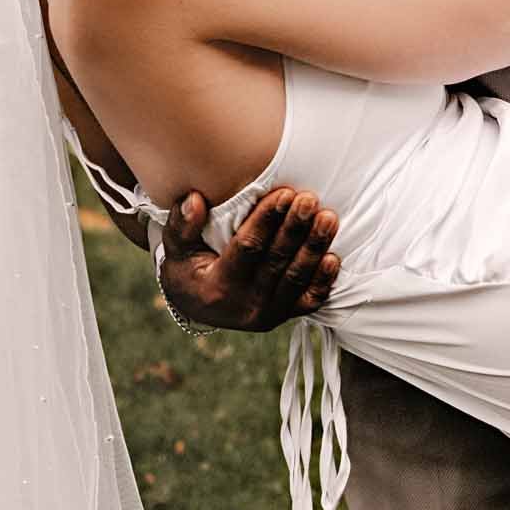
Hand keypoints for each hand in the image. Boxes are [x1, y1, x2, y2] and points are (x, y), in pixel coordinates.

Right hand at [157, 184, 340, 331]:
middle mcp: (245, 305)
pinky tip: (333, 257)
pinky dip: (323, 280)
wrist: (197, 304)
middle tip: (309, 200)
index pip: (247, 248)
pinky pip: (309, 301)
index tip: (283, 194)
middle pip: (277, 262)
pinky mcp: (284, 315)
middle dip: (295, 229)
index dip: (266, 221)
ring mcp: (267, 313)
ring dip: (314, 247)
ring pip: (296, 279)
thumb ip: (182, 223)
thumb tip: (194, 199)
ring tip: (328, 218)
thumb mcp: (176, 246)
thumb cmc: (187, 267)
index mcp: (218, 287)